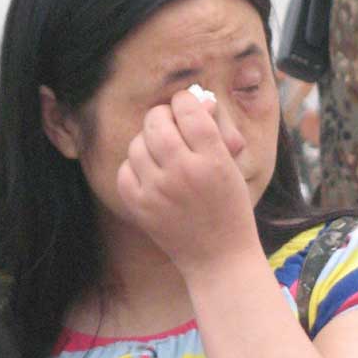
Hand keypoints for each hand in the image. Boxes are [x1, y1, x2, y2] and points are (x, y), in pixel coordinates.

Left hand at [117, 90, 260, 276]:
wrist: (219, 258)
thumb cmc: (230, 210)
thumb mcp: (232, 167)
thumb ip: (214, 132)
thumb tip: (198, 100)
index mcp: (212, 160)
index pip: (189, 110)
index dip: (185, 101)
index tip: (186, 105)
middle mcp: (183, 172)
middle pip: (157, 121)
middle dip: (163, 115)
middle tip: (169, 122)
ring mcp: (157, 191)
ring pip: (137, 143)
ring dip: (147, 139)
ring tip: (160, 149)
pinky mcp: (140, 207)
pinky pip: (125, 170)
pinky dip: (134, 166)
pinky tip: (148, 171)